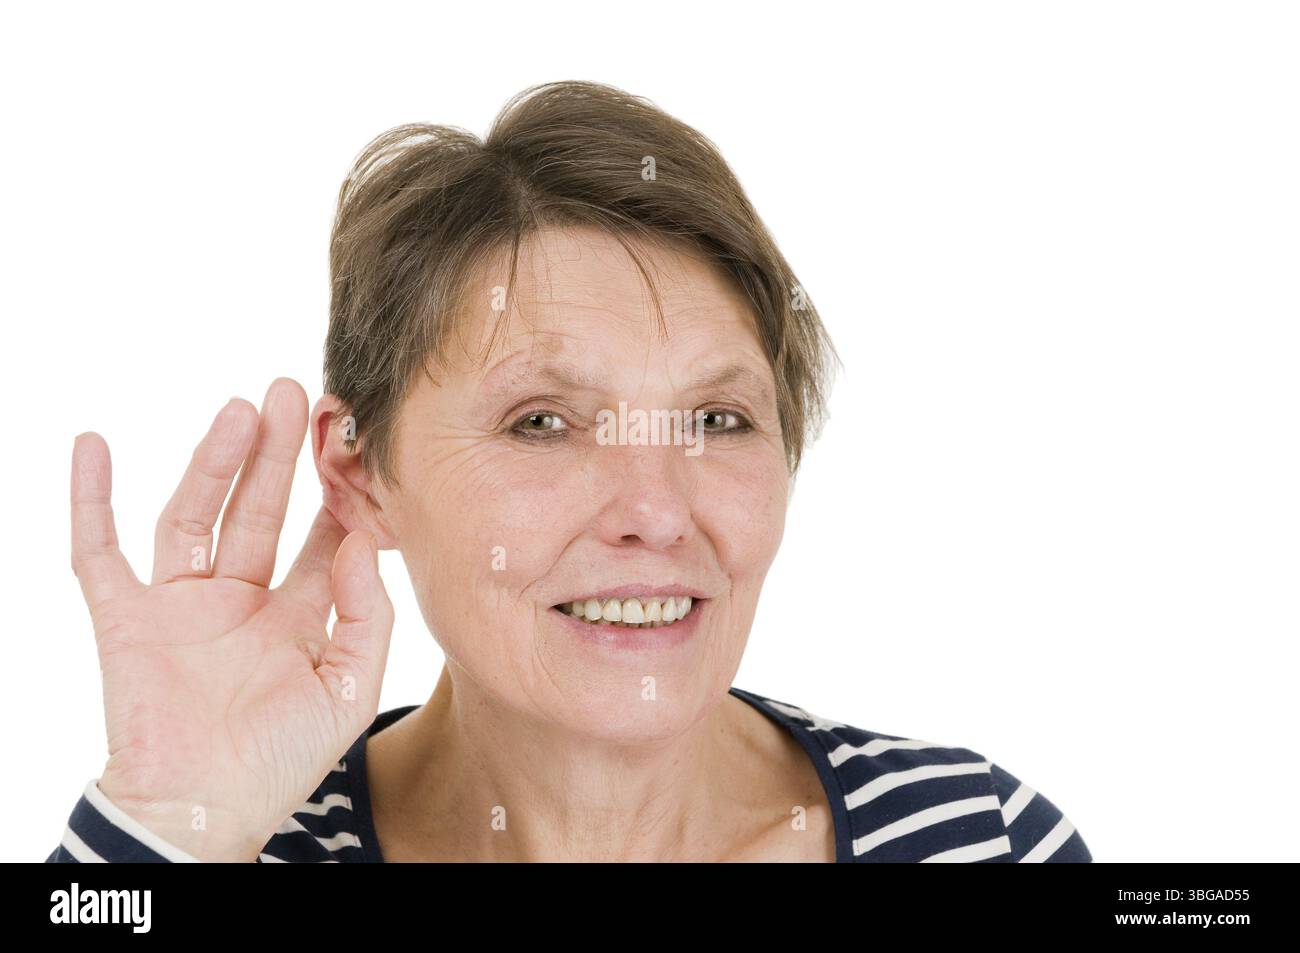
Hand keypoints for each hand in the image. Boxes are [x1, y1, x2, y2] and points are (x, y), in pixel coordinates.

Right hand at [69, 378, 393, 860]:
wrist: (201, 814)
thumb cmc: (279, 763)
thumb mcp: (349, 691)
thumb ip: (366, 618)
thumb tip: (359, 544)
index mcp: (295, 616)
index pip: (319, 538)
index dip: (336, 493)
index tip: (354, 443)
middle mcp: (240, 600)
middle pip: (260, 510)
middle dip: (278, 455)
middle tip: (297, 394)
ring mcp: (181, 604)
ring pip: (196, 515)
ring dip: (214, 462)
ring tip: (240, 408)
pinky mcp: (126, 615)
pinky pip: (100, 550)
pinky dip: (90, 498)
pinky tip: (92, 445)